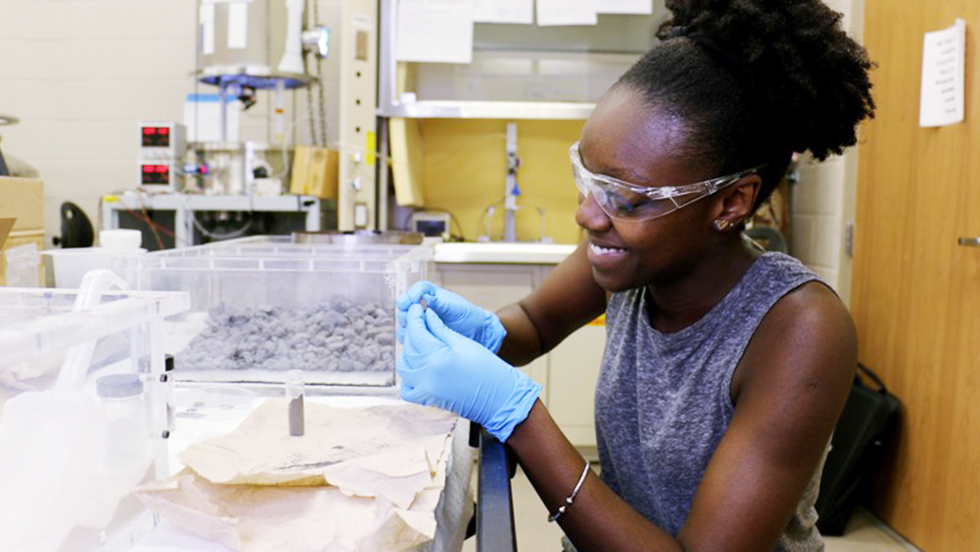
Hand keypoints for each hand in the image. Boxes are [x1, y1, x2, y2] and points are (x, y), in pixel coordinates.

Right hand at [396, 281, 505, 351]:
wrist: (474, 333)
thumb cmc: (468, 316)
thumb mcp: (457, 309)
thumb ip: (442, 304)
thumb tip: (427, 298)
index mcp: (432, 294)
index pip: (417, 289)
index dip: (412, 294)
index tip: (412, 301)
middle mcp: (423, 305)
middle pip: (406, 304)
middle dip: (407, 310)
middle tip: (411, 317)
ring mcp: (420, 319)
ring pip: (404, 320)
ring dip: (406, 324)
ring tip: (414, 328)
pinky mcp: (420, 333)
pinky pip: (407, 334)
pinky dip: (408, 336)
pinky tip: (414, 339)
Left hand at [398, 303, 539, 441]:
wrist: (499, 398)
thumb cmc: (487, 369)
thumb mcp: (464, 343)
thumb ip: (440, 328)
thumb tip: (427, 315)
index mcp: (438, 358)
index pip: (416, 333)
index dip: (414, 318)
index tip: (416, 308)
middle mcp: (427, 376)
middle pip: (409, 348)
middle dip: (411, 331)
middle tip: (418, 320)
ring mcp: (426, 390)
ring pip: (404, 367)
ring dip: (408, 352)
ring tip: (419, 342)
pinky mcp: (428, 400)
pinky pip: (407, 389)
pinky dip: (408, 377)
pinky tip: (417, 367)